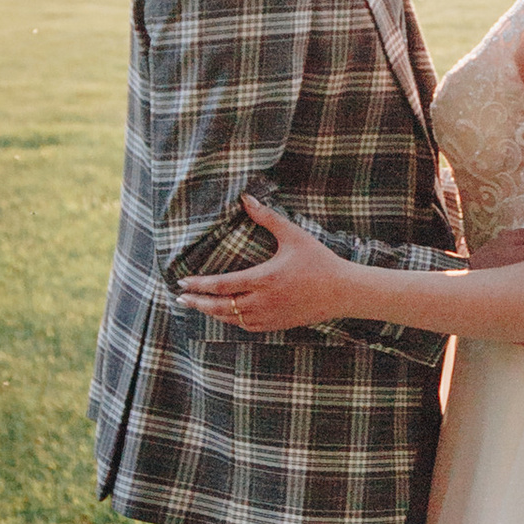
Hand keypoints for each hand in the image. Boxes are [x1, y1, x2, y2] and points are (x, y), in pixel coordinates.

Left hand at [178, 197, 354, 334]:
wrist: (343, 291)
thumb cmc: (319, 261)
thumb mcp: (293, 235)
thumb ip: (267, 217)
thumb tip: (245, 198)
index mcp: (263, 279)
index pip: (222, 285)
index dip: (199, 285)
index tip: (182, 282)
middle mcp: (263, 301)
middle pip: (220, 306)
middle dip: (197, 303)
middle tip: (180, 298)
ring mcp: (270, 316)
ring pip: (232, 319)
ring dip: (212, 313)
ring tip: (198, 306)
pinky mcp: (278, 324)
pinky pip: (247, 326)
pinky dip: (232, 321)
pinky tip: (226, 315)